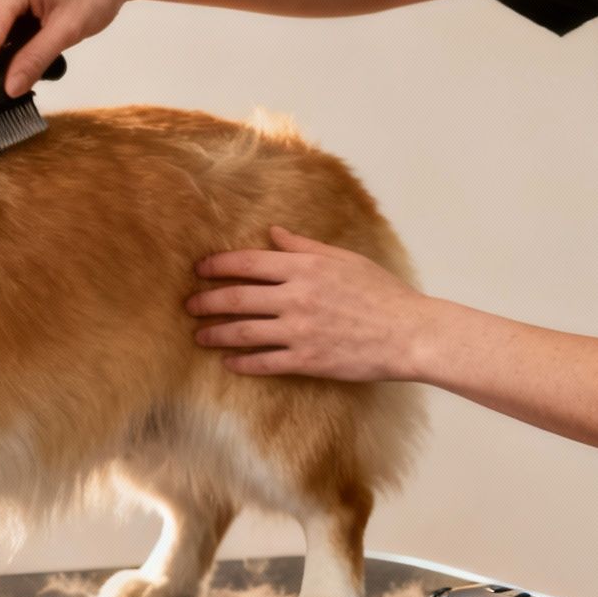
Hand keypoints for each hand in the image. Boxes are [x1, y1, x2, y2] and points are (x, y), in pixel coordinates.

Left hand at [186, 227, 430, 381]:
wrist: (408, 333)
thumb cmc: (381, 293)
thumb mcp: (344, 259)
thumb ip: (304, 247)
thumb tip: (273, 233)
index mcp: (304, 268)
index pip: (247, 263)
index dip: (218, 266)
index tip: (200, 270)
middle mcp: (296, 297)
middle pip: (237, 298)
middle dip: (207, 301)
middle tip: (188, 305)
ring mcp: (299, 330)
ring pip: (244, 332)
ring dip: (216, 333)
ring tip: (199, 336)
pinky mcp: (307, 360)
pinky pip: (265, 362)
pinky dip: (243, 363)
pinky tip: (229, 363)